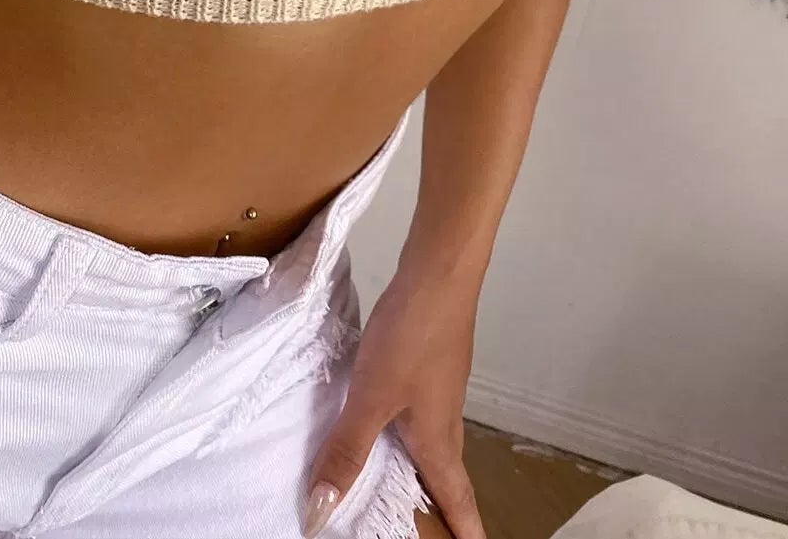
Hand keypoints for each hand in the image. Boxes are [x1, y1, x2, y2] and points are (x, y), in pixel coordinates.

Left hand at [302, 263, 485, 538]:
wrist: (439, 274)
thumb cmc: (412, 337)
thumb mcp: (371, 398)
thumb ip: (346, 451)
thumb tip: (321, 512)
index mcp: (437, 441)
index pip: (457, 501)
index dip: (465, 532)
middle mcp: (445, 420)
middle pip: (449, 477)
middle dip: (445, 508)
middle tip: (438, 530)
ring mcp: (441, 389)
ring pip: (436, 444)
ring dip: (427, 470)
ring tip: (409, 487)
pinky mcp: (431, 362)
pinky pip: (424, 414)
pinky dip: (411, 433)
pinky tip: (389, 422)